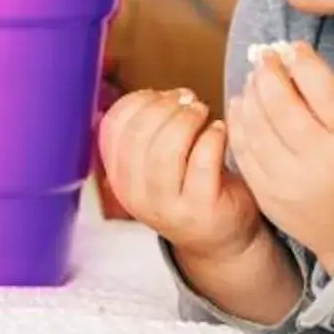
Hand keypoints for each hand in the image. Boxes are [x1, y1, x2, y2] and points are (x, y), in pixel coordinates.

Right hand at [98, 86, 263, 262]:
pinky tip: (219, 131)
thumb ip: (146, 132)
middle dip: (166, 107)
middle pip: (138, 135)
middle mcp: (136, 195)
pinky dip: (212, 136)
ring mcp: (168, 206)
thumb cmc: (189, 187)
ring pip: (166, 150)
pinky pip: (202, 161)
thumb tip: (154, 95)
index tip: (163, 95)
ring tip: (203, 113)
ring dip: (187, 120)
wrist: (220, 237)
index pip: (113, 128)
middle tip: (189, 101)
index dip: (139, 101)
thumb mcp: (155, 164)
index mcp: (119, 177)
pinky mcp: (201, 209)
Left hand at [228, 42, 333, 275]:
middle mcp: (318, 160)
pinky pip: (244, 151)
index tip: (294, 48)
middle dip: (268, 74)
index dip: (303, 62)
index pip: (321, 89)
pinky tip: (242, 104)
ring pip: (256, 127)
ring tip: (255, 79)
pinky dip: (238, 123)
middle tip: (265, 57)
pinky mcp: (268, 195)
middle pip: (281, 106)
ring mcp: (288, 181)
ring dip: (250, 94)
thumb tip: (293, 60)